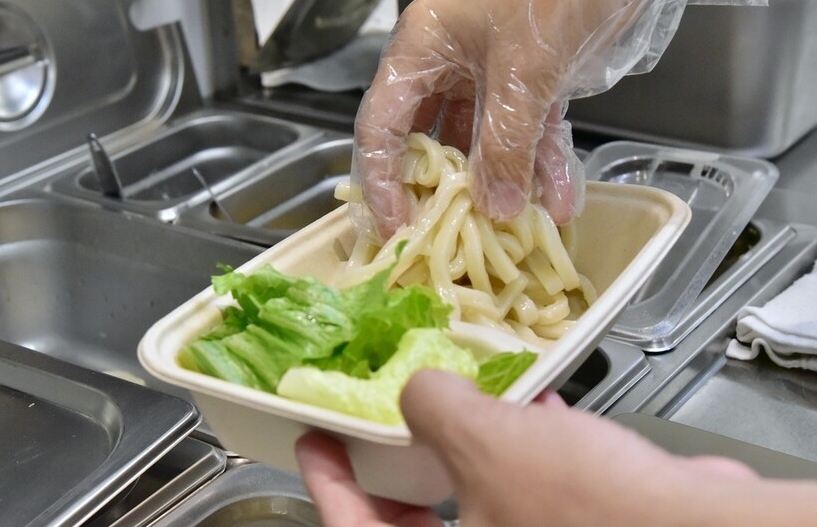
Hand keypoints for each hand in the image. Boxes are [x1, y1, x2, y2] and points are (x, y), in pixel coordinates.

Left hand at [297, 372, 768, 526]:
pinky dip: (531, 459)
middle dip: (401, 472)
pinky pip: (536, 499)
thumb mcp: (490, 438)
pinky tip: (548, 414)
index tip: (315, 438)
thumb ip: (436, 407)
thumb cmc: (585, 507)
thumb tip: (421, 391)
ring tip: (469, 404)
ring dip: (473, 456)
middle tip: (388, 428)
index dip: (328, 483)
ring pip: (481, 509)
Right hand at [353, 0, 771, 238]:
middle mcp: (447, 62)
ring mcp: (488, 72)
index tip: (397, 231)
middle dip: (444, 190)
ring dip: (502, 182)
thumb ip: (505, 145)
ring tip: (516, 228)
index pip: (381, 125)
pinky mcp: (529, 80)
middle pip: (429, 139)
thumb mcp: (524, 71)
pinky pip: (525, 132)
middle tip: (451, 238)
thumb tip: (496, 209)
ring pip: (483, 142)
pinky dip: (541, 163)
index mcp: (422, 47)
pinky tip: (560, 200)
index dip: (382, 182)